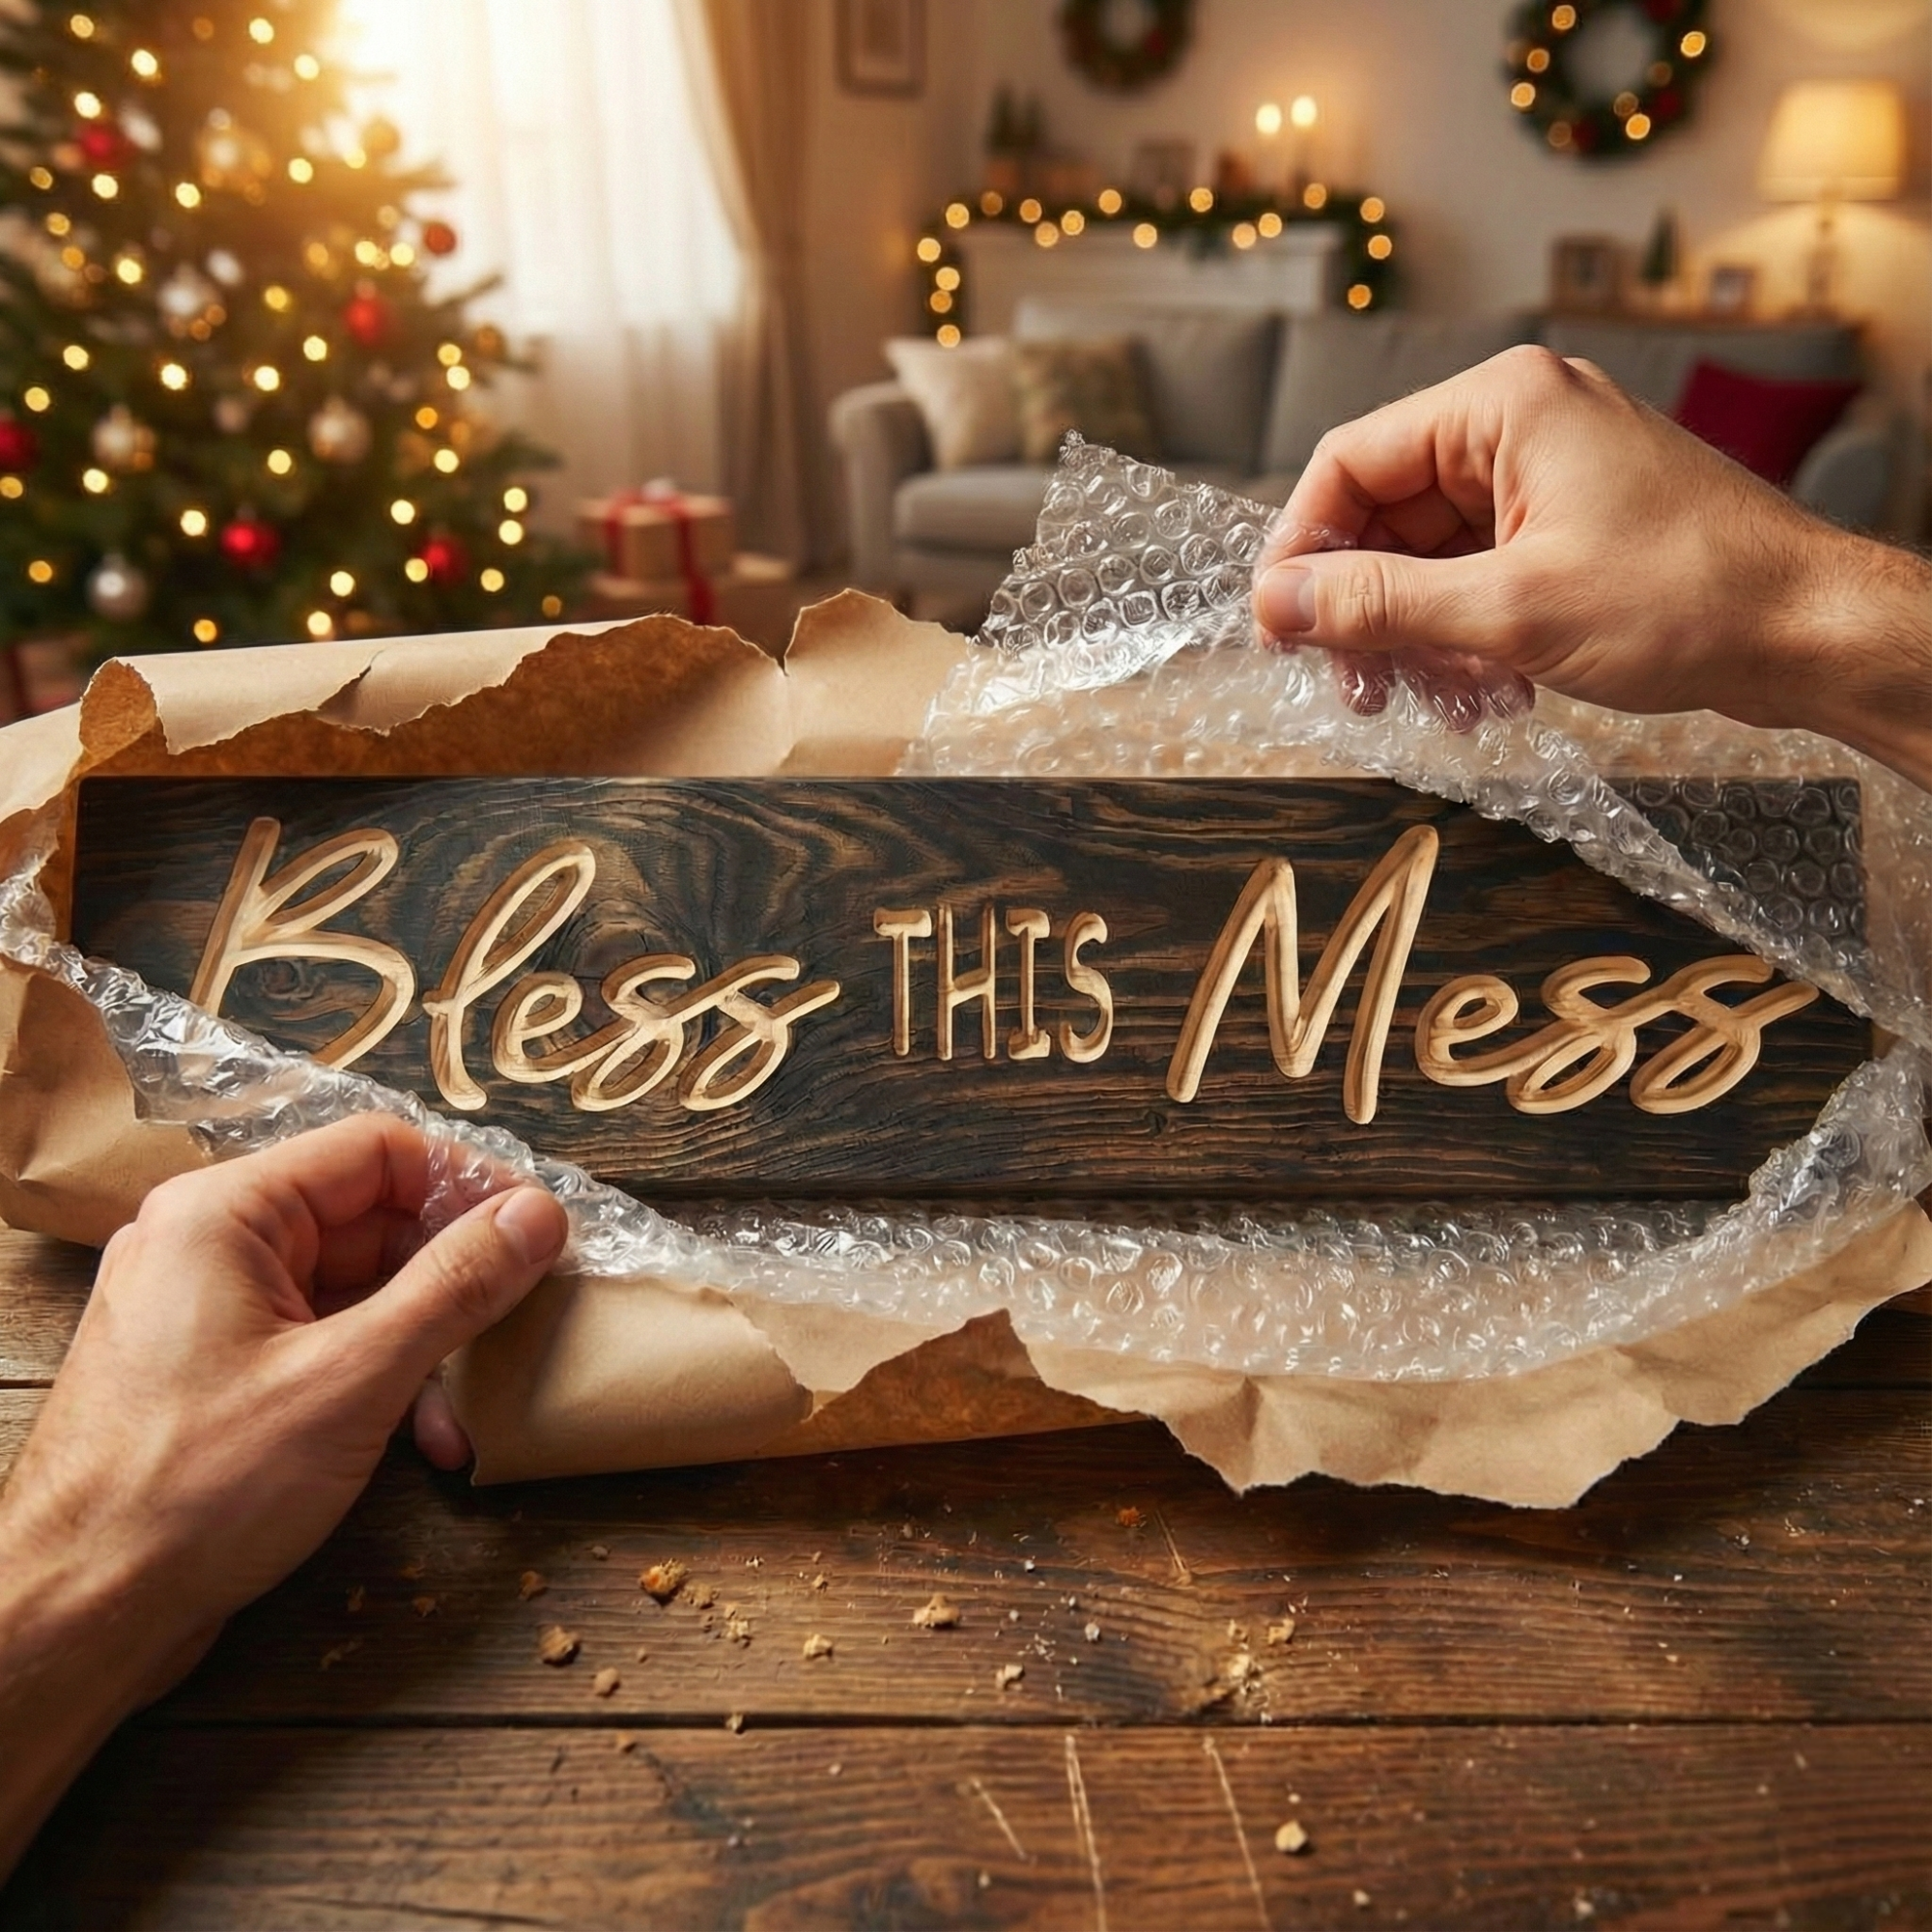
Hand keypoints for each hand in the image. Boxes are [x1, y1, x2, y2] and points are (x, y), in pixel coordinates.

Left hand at [0, 1115, 567, 1875]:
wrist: (79, 1616)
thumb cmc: (197, 1490)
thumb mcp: (354, 1377)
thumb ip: (456, 1286)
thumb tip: (539, 1216)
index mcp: (224, 1215)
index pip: (379, 1152)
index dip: (470, 1185)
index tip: (542, 1232)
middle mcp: (210, 1246)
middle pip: (371, 1220)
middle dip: (453, 1280)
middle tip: (523, 1322)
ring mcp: (211, 1313)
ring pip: (355, 1289)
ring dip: (424, 1343)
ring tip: (467, 1412)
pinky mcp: (218, 1375)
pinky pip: (323, 1342)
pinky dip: (380, 1379)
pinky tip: (424, 1438)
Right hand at [1252, 347, 1931, 785]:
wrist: (1811, 632)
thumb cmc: (1687, 598)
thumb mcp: (1509, 610)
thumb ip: (1380, 604)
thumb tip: (1278, 603)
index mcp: (1502, 406)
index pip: (1350, 463)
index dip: (1300, 549)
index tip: (1278, 627)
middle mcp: (1520, 426)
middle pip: (1386, 516)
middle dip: (1367, 611)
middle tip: (1358, 690)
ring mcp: (1549, 477)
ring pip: (1431, 558)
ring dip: (1419, 640)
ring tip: (1439, 705)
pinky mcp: (1571, 527)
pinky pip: (1480, 577)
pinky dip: (1467, 639)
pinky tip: (1487, 696)